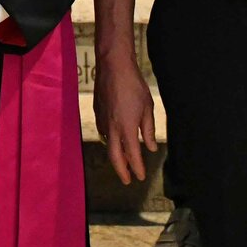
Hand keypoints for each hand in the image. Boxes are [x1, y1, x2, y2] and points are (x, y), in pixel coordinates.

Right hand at [92, 49, 157, 185]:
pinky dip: (109, 140)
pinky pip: (103, 132)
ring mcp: (102, 120)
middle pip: (114, 156)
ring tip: (122, 162)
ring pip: (107, 144)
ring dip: (115, 156)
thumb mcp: (147, 108)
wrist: (113, 66)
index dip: (137, 168)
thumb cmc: (134, 86)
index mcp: (127, 128)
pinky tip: (113, 139)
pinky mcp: (97, 112)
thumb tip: (150, 147)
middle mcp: (112, 128)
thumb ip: (148, 130)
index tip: (141, 177)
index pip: (132, 155)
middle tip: (127, 180)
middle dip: (121, 170)